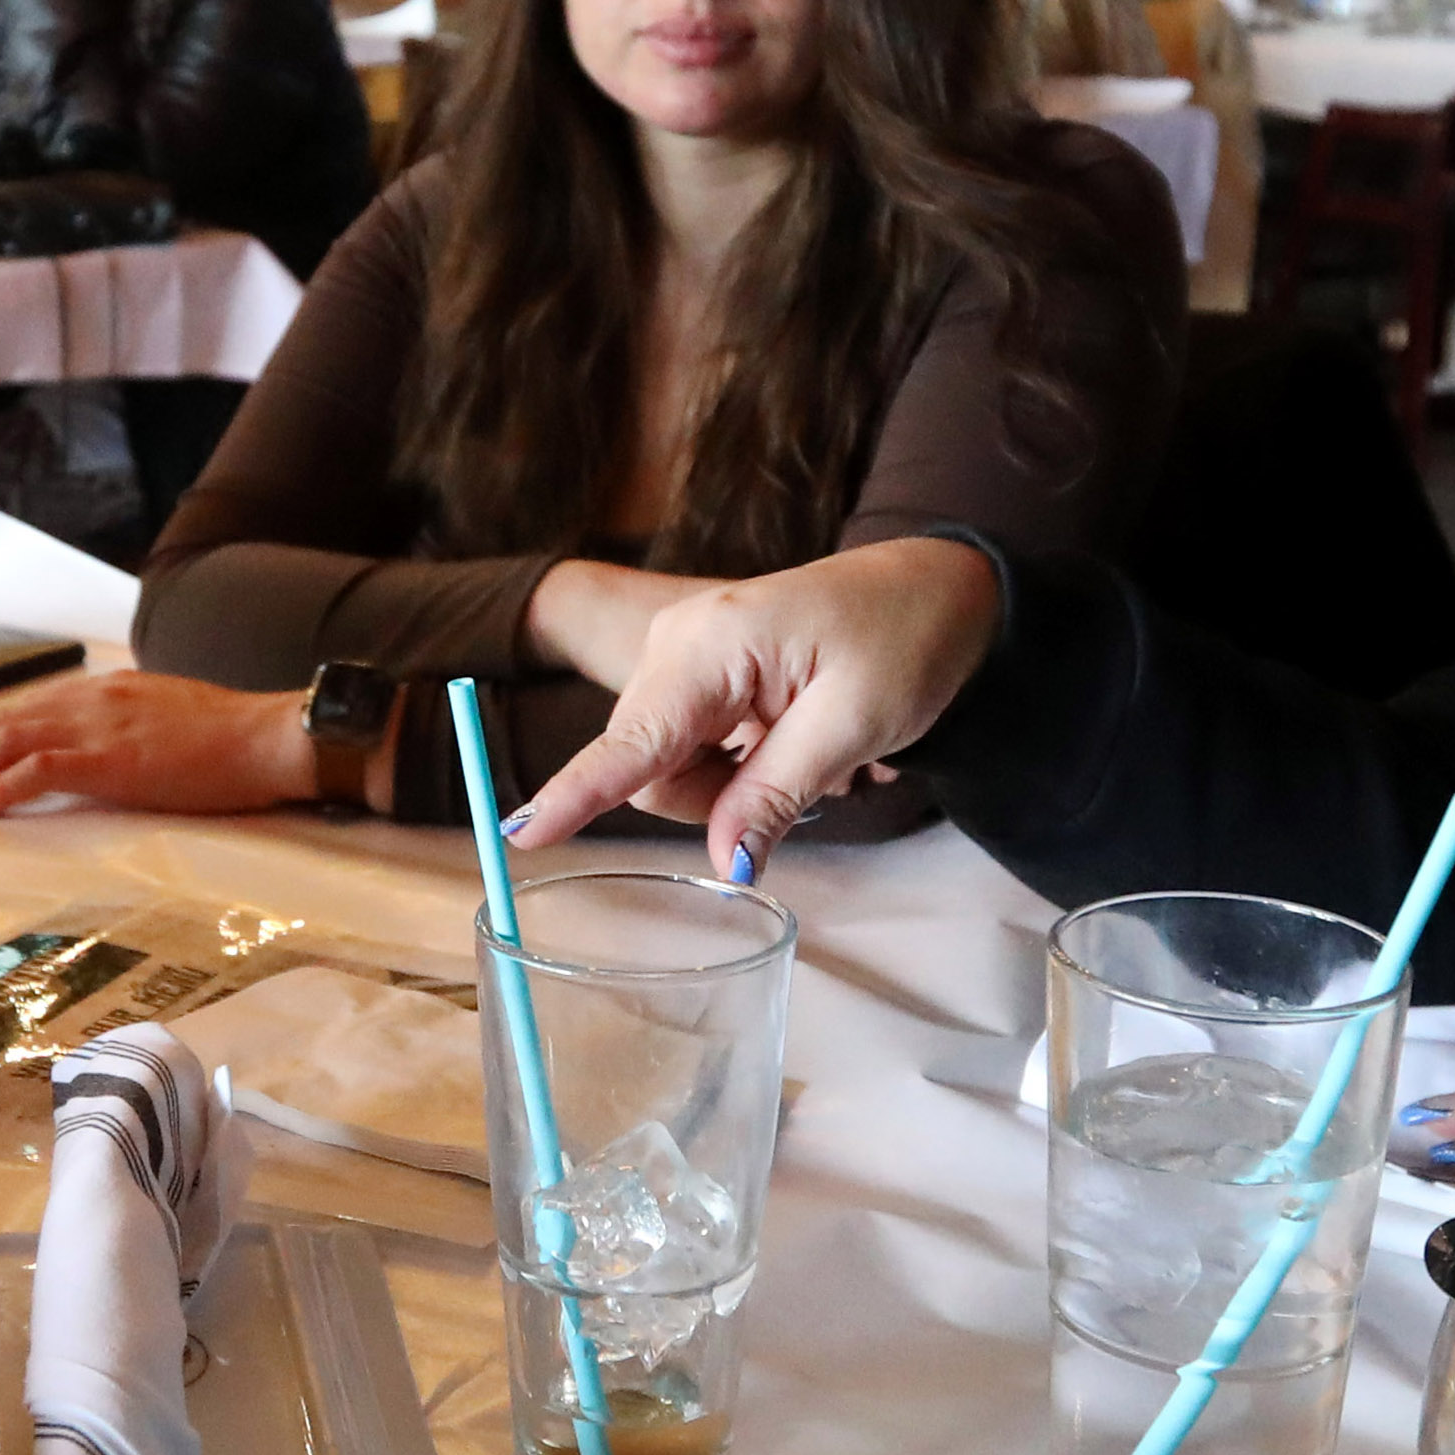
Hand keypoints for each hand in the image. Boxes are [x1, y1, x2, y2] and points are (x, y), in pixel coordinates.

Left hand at [0, 672, 314, 820]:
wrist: (267, 737)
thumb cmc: (231, 738)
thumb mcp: (168, 718)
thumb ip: (129, 726)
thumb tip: (108, 747)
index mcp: (106, 690)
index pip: (29, 709)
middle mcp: (92, 699)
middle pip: (6, 722)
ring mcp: (98, 726)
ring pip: (9, 741)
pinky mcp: (109, 759)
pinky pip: (38, 770)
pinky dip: (2, 787)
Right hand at [506, 537, 1000, 879]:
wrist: (936, 589)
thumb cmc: (904, 640)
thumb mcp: (853, 725)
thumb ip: (776, 794)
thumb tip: (723, 865)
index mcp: (712, 644)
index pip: (632, 741)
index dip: (576, 793)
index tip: (519, 834)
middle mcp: (679, 643)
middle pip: (651, 768)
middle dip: (718, 797)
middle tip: (810, 772)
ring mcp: (684, 654)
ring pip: (669, 767)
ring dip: (732, 783)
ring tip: (806, 745)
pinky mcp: (699, 671)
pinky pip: (689, 748)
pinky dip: (736, 762)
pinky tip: (788, 733)